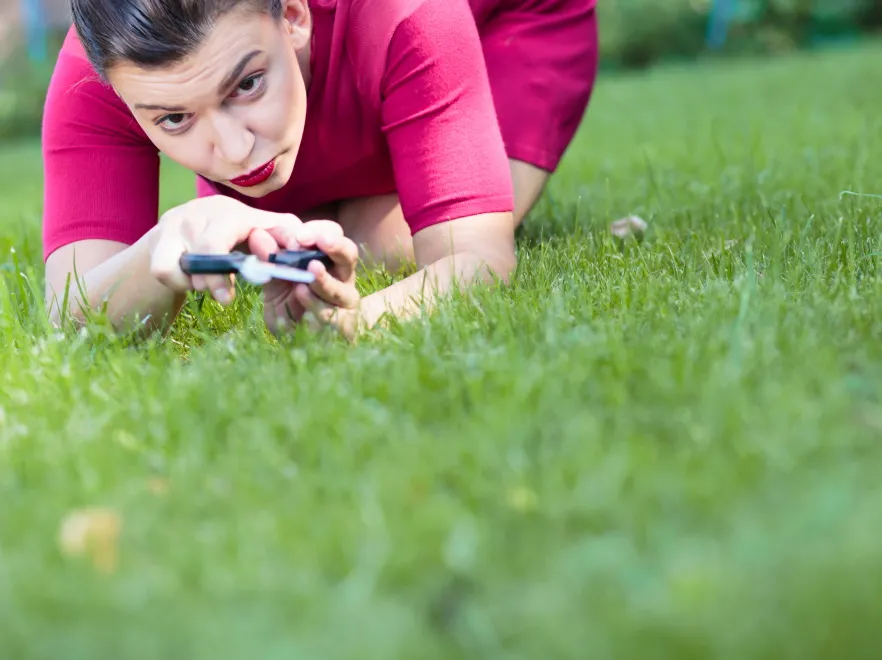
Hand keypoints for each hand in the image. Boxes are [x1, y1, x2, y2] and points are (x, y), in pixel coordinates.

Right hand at [149, 196, 300, 304]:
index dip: (265, 252)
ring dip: (200, 283)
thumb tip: (302, 245)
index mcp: (237, 212)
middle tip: (226, 298)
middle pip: (212, 248)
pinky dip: (177, 283)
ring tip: (208, 284)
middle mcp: (206, 211)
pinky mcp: (158, 239)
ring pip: (188, 263)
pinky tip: (188, 281)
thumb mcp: (257, 233)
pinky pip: (163, 270)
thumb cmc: (229, 236)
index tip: (267, 276)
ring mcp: (178, 222)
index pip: (255, 230)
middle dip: (218, 280)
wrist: (180, 231)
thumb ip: (283, 235)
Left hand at [252, 221, 362, 340]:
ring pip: (340, 290)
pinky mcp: (345, 329)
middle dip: (335, 248)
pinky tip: (303, 313)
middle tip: (316, 247)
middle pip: (349, 255)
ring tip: (303, 284)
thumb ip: (269, 260)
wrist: (302, 344)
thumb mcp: (277, 279)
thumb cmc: (290, 304)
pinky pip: (334, 320)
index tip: (299, 237)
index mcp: (328, 259)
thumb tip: (257, 235)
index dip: (320, 231)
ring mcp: (346, 304)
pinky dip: (317, 313)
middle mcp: (343, 278)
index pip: (332, 235)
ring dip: (323, 284)